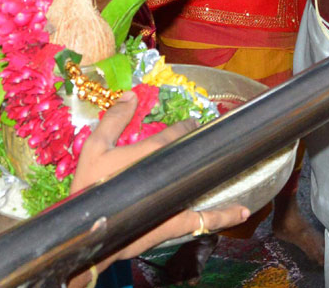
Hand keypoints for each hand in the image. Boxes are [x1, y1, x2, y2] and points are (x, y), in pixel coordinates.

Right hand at [69, 93, 249, 260]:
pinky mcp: (169, 226)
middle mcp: (164, 182)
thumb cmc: (87, 187)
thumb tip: (131, 95)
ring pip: (202, 196)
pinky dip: (219, 217)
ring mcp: (169, 205)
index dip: (186, 129)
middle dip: (204, 153)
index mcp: (145, 158)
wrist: (86, 232)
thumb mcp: (94, 148)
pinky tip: (240, 214)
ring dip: (220, 192)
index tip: (195, 122)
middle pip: (192, 164)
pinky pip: (199, 222)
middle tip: (214, 144)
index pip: (172, 139)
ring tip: (242, 199)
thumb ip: (113, 120)